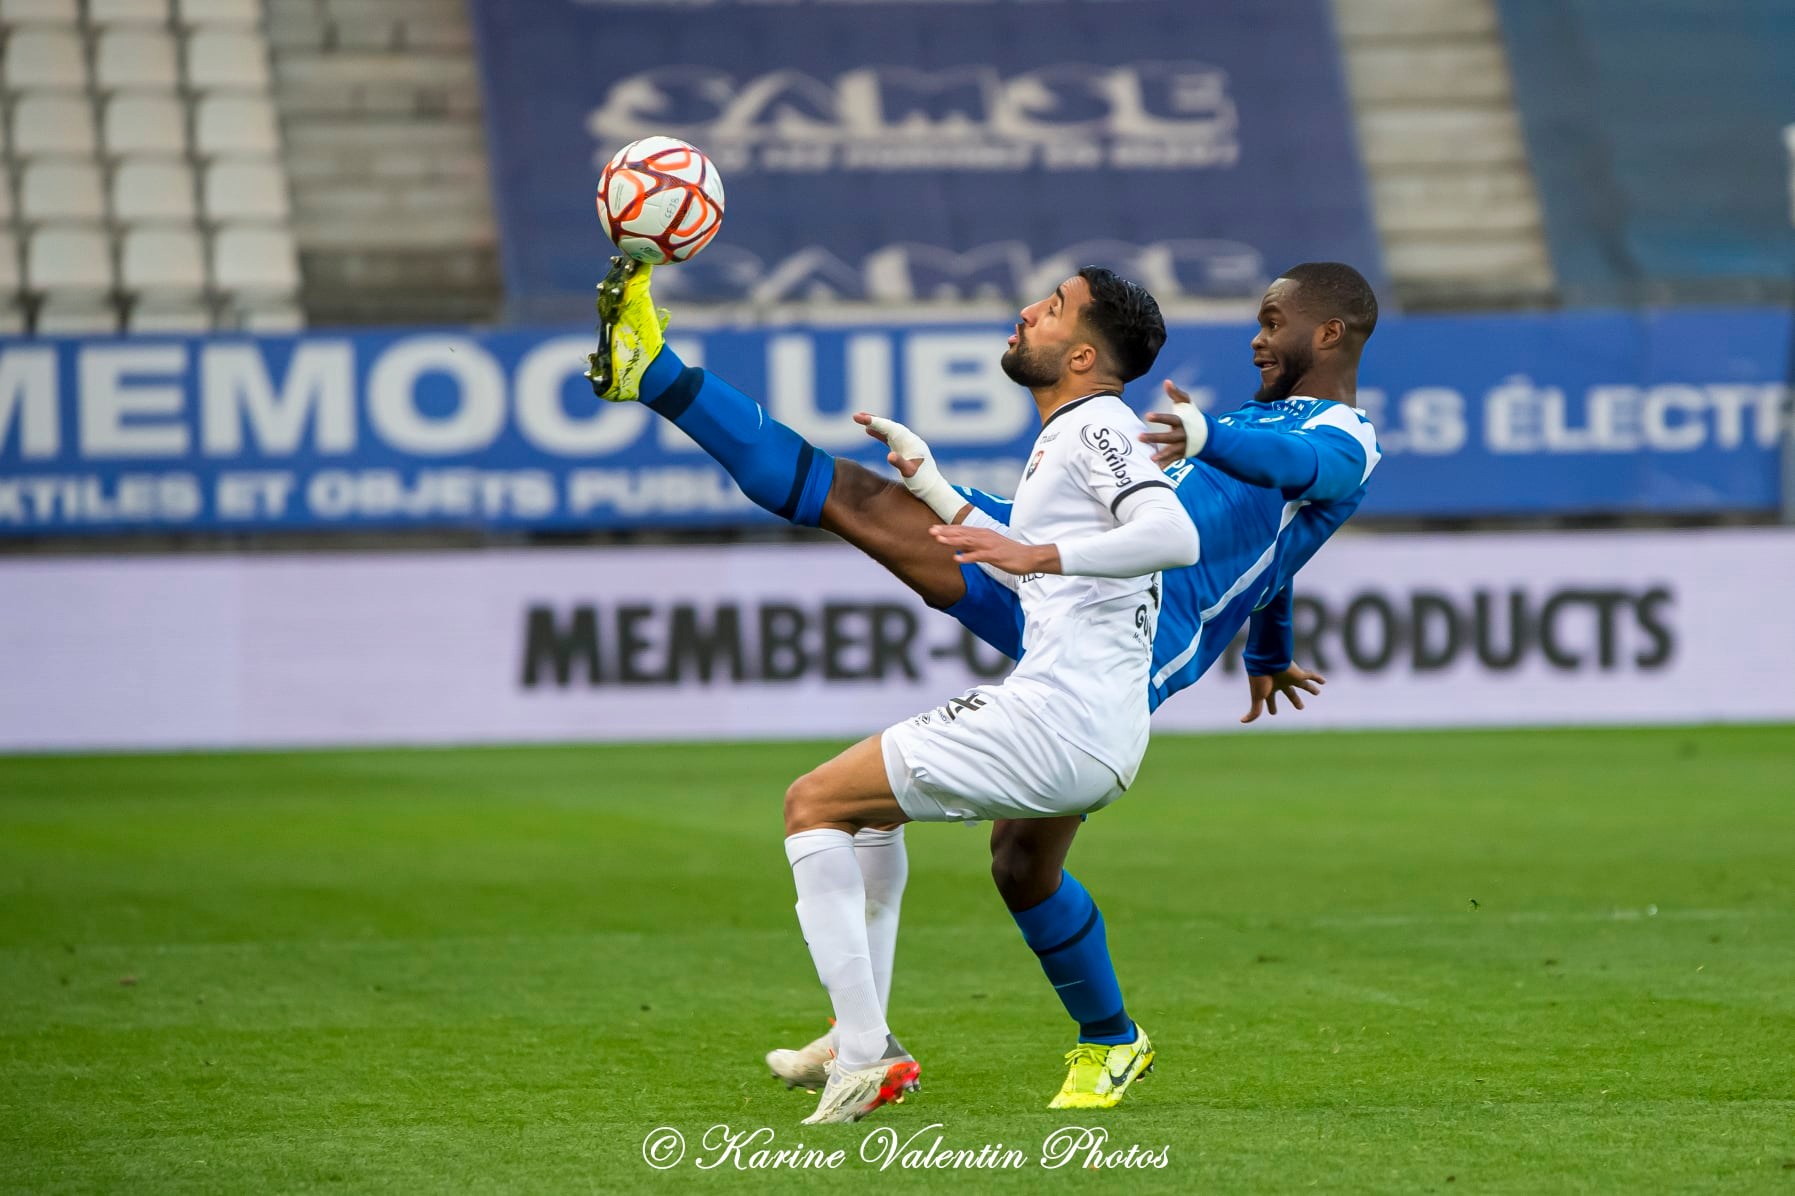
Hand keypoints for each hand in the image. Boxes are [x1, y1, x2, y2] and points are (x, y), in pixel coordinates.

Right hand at [855, 412, 967, 520]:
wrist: (931, 487)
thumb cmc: (922, 481)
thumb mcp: (910, 474)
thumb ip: (900, 464)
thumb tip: (889, 456)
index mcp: (911, 442)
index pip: (891, 428)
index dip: (877, 423)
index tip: (863, 419)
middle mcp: (909, 439)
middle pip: (889, 425)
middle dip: (873, 420)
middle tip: (856, 416)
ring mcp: (906, 443)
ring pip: (888, 429)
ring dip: (875, 424)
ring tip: (860, 418)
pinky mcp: (903, 449)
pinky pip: (889, 437)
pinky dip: (879, 433)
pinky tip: (868, 430)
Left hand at [929, 524, 1056, 575]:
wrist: (1028, 557)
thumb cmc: (1008, 553)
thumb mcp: (988, 547)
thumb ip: (974, 546)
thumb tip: (958, 548)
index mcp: (983, 534)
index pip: (962, 530)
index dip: (947, 529)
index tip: (933, 528)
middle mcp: (985, 536)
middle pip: (962, 533)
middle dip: (946, 532)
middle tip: (930, 531)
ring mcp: (990, 545)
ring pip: (968, 541)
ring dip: (953, 541)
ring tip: (939, 540)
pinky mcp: (995, 556)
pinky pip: (979, 556)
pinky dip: (967, 557)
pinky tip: (957, 559)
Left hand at [1140, 379, 1206, 466]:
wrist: (1207, 434)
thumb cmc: (1192, 416)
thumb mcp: (1186, 403)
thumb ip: (1176, 394)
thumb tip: (1167, 382)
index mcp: (1183, 422)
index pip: (1171, 419)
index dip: (1160, 417)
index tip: (1148, 415)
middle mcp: (1183, 435)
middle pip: (1168, 437)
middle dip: (1155, 438)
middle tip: (1139, 437)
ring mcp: (1183, 446)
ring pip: (1172, 452)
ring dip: (1162, 455)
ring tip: (1150, 459)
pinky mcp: (1182, 455)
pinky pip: (1173, 461)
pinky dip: (1166, 465)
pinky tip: (1157, 469)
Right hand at [1241, 665, 1325, 723]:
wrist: (1266, 659)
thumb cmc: (1260, 678)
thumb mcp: (1257, 697)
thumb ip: (1254, 711)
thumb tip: (1242, 722)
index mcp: (1269, 688)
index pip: (1270, 699)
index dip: (1272, 706)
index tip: (1273, 713)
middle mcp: (1281, 682)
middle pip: (1290, 693)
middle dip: (1295, 700)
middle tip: (1301, 707)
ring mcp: (1290, 677)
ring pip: (1303, 684)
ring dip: (1310, 688)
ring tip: (1317, 693)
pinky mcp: (1298, 673)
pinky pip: (1310, 675)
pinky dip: (1318, 678)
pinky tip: (1324, 682)